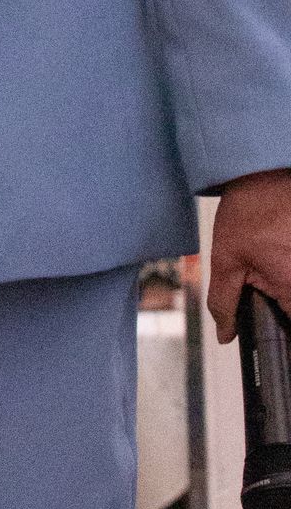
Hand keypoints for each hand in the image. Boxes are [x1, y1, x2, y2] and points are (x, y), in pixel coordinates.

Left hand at [208, 167, 290, 342]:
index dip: (282, 340)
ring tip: (278, 260)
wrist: (267, 168)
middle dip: (283, 306)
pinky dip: (289, 269)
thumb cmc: (249, 209)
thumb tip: (226, 335)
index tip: (274, 332)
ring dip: (286, 288)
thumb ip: (224, 302)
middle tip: (273, 295)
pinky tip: (283, 254)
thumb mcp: (226, 258)